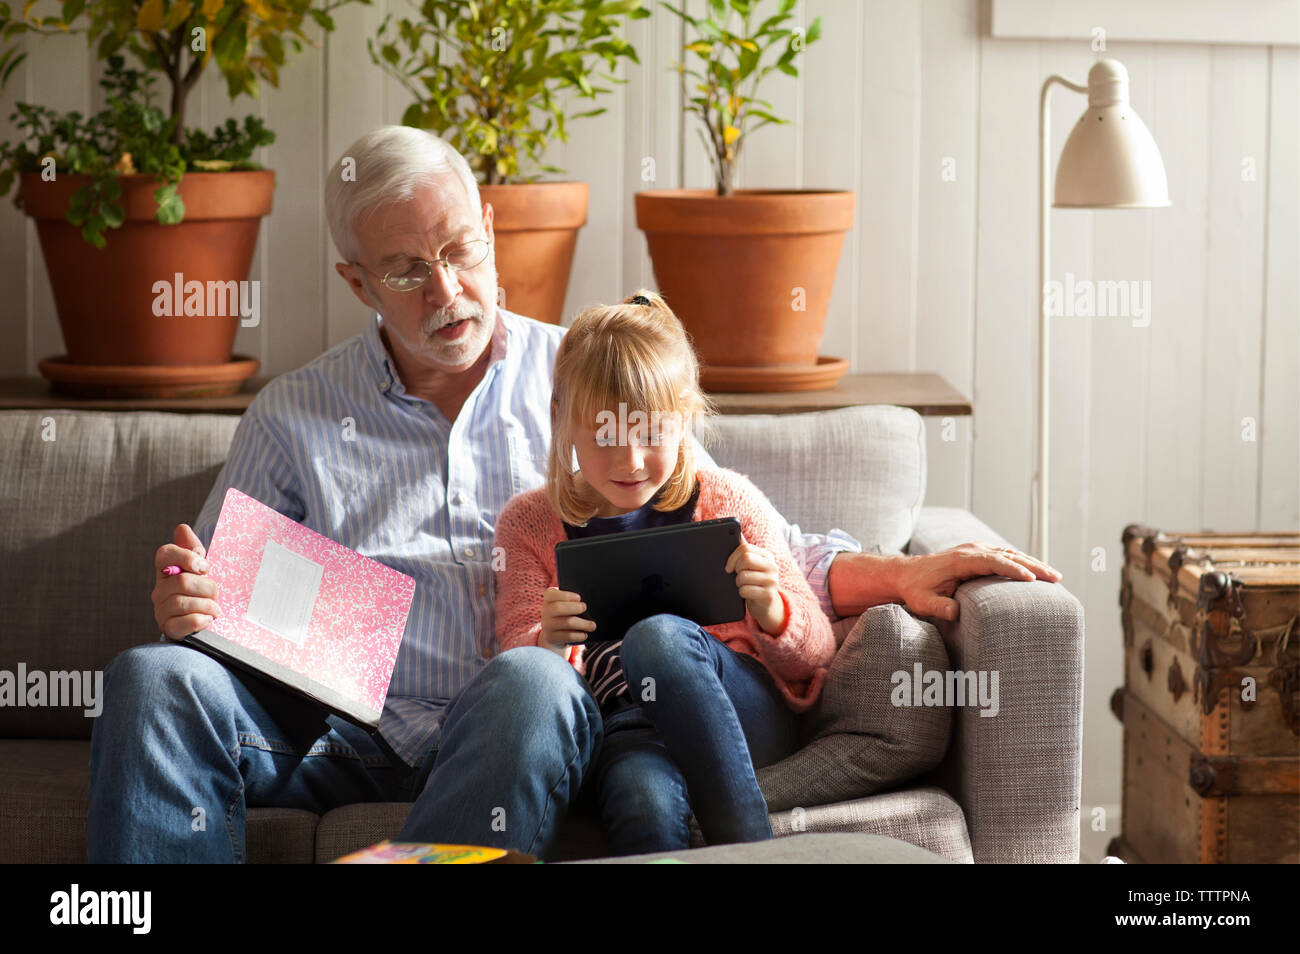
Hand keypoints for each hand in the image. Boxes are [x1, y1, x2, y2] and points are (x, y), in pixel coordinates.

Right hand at [152, 523, 221, 640]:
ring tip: (216, 608)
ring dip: (208, 605)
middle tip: (216, 593)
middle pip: (181, 581)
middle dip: (207, 587)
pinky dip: (202, 620)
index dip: (186, 556)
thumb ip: (193, 550)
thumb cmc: (202, 592)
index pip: (164, 553)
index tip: (205, 566)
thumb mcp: (201, 569)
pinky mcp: (169, 628)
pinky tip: (208, 619)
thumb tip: (182, 529)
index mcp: (166, 571)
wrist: (203, 622)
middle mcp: (159, 590)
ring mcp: (162, 610)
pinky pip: (186, 622)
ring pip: (183, 602)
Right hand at [540, 587, 595, 654]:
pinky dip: (579, 635)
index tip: (579, 598)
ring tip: (592, 625)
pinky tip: (585, 634)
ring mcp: (547, 625)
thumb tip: (590, 601)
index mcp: (548, 598)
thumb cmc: (566, 612)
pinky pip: (567, 636)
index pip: (551, 594)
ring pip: (566, 623)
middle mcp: (545, 611)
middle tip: (585, 608)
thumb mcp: (566, 603)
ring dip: (582, 624)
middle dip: (574, 608)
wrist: (556, 632)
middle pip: (558, 608)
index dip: (565, 595)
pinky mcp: (551, 637)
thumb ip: (574, 600)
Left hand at [726, 538, 783, 633]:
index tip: (728, 567)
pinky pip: (745, 590)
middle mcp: (772, 566)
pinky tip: (747, 594)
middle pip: (745, 560)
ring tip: (743, 585)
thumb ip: (744, 549)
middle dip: (736, 569)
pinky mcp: (768, 595)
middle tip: (736, 575)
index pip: (745, 548)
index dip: (732, 557)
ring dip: (738, 583)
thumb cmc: (754, 582)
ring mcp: (772, 581)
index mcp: (766, 556)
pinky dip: (741, 593)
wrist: (766, 606)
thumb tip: (735, 530)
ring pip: (743, 576)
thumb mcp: (751, 565)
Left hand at [894, 542, 1061, 621]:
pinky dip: (1023, 561)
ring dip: (1033, 563)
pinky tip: (1037, 572)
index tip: (1033, 579)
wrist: (906, 573)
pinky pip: (1005, 555)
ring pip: (1010, 552)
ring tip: (1055, 576)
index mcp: (961, 560)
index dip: (1013, 569)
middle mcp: (971, 550)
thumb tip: (954, 612)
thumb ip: (937, 607)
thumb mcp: (922, 601)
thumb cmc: (915, 590)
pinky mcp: (978, 553)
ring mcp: (976, 549)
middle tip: (1056, 577)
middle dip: (1033, 565)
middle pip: (1008, 554)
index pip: (993, 561)